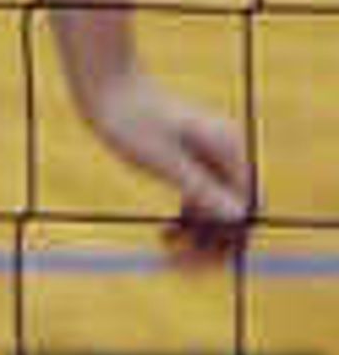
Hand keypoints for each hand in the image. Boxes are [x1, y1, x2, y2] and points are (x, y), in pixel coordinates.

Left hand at [77, 59, 254, 256]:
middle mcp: (227, 152)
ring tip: (168, 248)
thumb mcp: (164, 161)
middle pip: (236, 210)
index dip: (230, 240)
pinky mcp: (191, 159)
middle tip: (180, 265)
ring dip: (200, 233)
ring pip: (217, 207)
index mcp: (228, 150)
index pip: (246, 206)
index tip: (201, 264)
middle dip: (214, 241)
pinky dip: (188, 219)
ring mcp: (210, 156)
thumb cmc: (131, 121)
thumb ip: (202, 188)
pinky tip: (167, 234)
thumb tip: (238, 216)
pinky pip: (200, 198)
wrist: (107, 89)